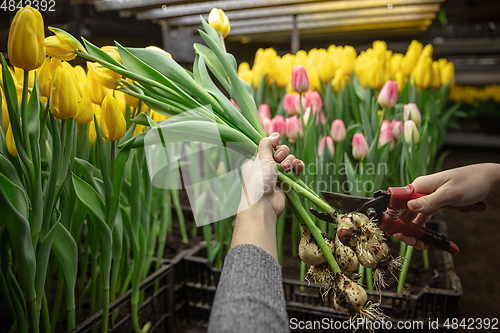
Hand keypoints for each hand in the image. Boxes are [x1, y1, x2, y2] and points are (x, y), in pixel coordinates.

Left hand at [231, 133, 303, 259]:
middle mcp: (266, 165)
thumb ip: (267, 143)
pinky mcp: (286, 181)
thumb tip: (275, 134)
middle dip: (283, 153)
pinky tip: (297, 168)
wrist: (264, 205)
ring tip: (287, 168)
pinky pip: (295, 170)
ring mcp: (276, 174)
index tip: (274, 146)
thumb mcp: (261, 158)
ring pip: (289, 159)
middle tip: (278, 160)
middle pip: (280, 150)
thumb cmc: (258, 181)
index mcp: (255, 159)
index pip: (267, 145)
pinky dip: (297, 167)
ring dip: (291, 160)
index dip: (273, 144)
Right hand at [394, 163, 499, 249]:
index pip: (399, 202)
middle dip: (406, 230)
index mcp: (420, 186)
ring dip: (416, 232)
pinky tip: (428, 239)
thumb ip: (430, 201)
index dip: (395, 217)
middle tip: (413, 243)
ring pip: (414, 217)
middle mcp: (421, 192)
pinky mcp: (436, 203)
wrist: (489, 180)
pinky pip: (425, 217)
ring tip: (421, 245)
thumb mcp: (450, 193)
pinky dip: (425, 228)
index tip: (396, 232)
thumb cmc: (471, 181)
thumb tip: (410, 207)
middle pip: (405, 212)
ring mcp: (428, 198)